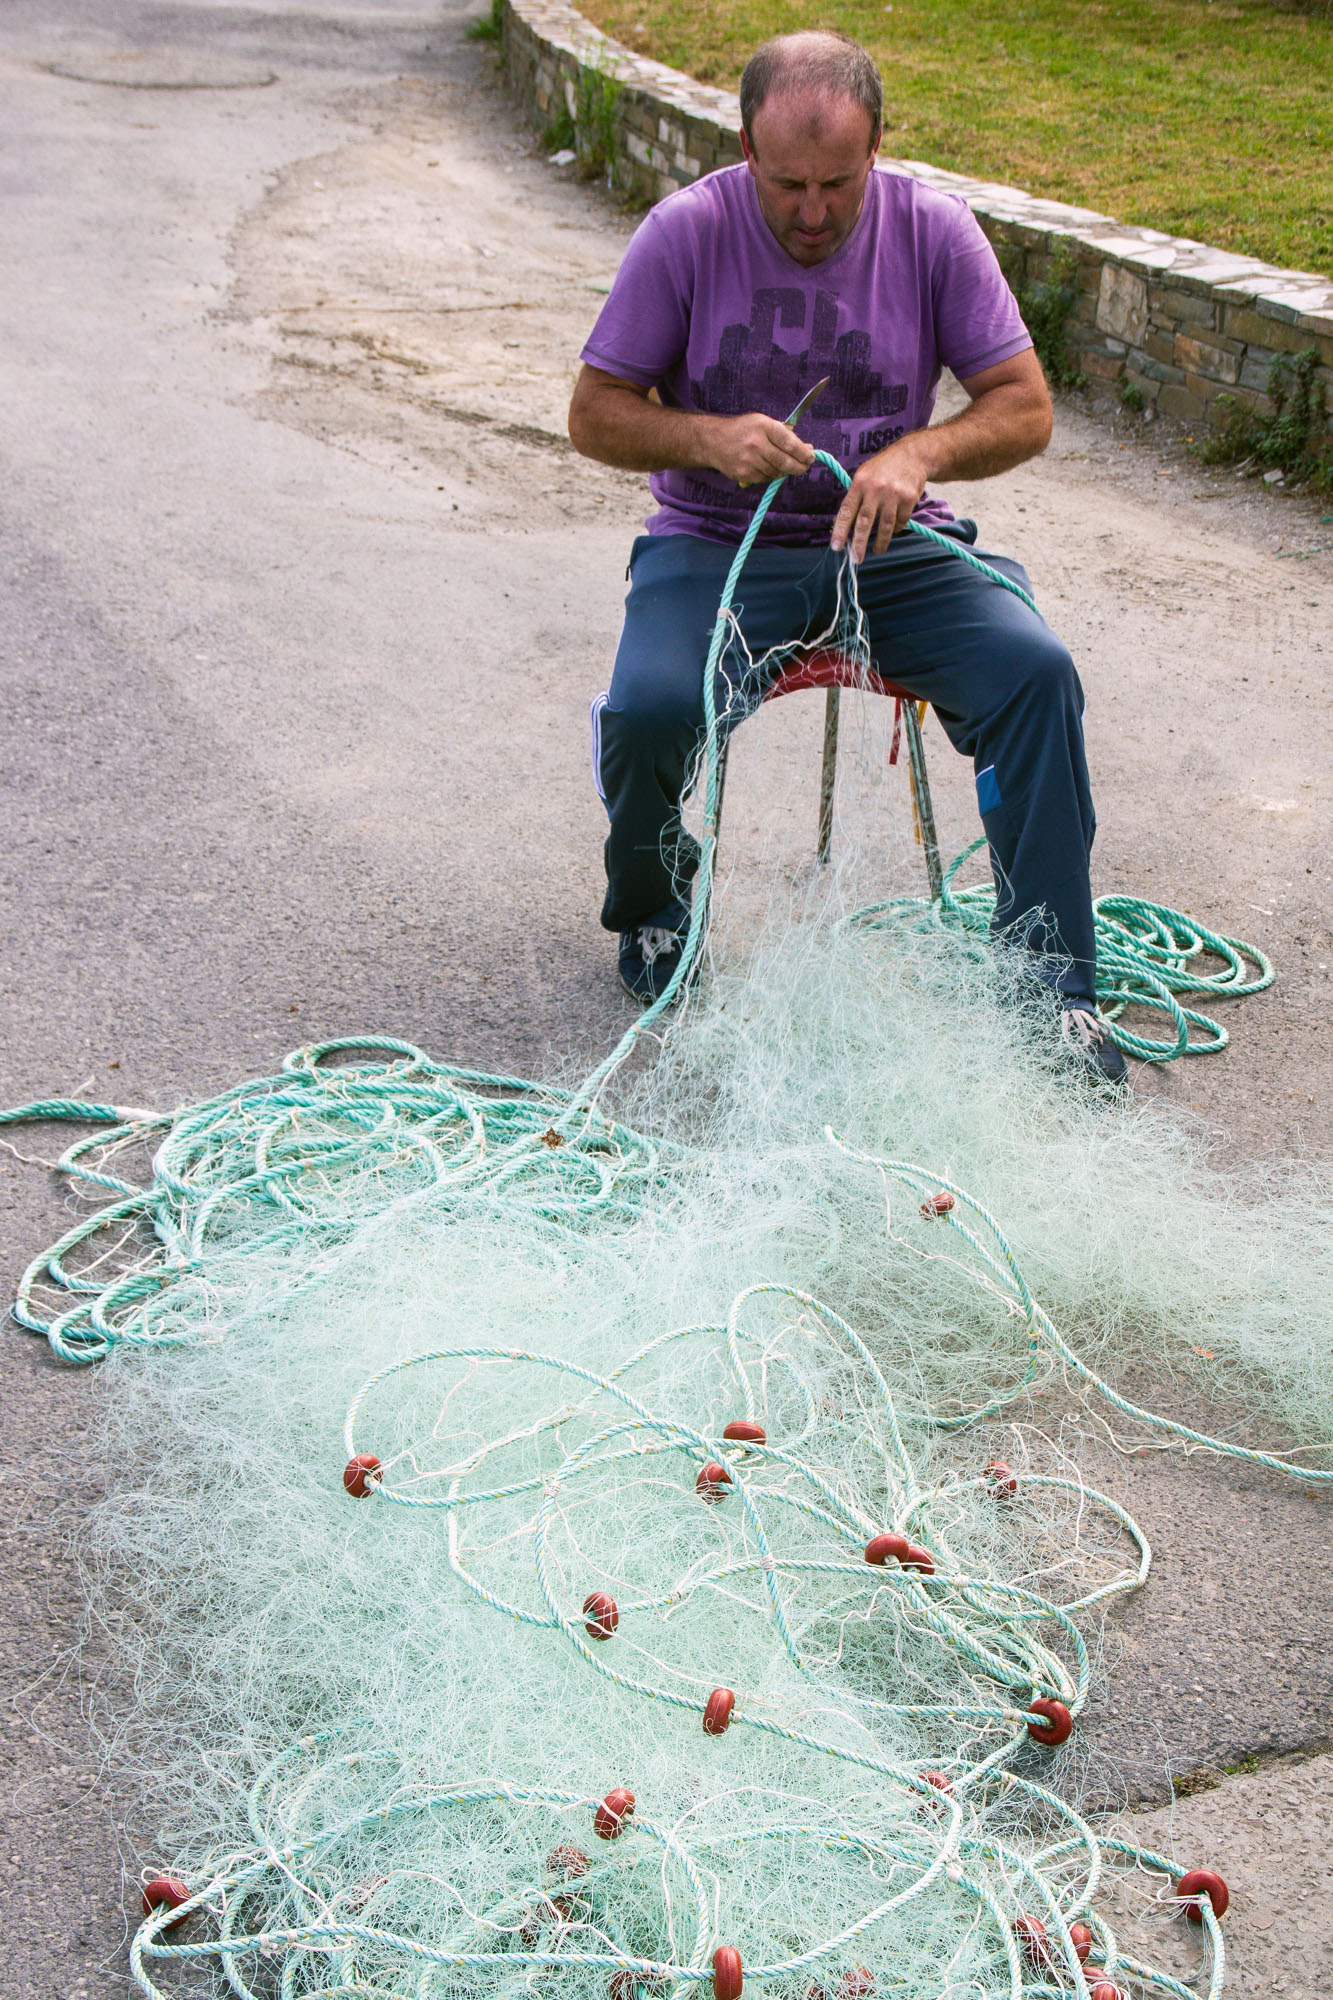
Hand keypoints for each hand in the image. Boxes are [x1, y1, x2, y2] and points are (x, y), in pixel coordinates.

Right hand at [705, 412, 815, 488]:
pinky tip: (766, 466)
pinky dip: (770, 474)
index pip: (790, 443)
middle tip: (804, 467)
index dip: (803, 453)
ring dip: (783, 471)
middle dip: (799, 467)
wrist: (713, 441)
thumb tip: (807, 448)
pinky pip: (765, 478)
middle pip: (785, 462)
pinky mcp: (744, 474)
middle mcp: (756, 443)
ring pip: (776, 472)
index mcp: (764, 426)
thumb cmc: (742, 430)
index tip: (811, 457)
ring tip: (783, 464)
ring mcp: (749, 460)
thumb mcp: (762, 422)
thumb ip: (784, 434)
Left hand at [830, 438, 934, 560]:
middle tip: (855, 559)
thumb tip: (844, 526)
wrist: (912, 455)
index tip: (836, 547)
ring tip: (877, 550)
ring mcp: (893, 494)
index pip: (847, 510)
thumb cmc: (883, 468)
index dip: (840, 530)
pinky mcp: (909, 499)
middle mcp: (876, 488)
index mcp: (860, 483)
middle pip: (865, 521)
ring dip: (881, 542)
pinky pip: (900, 521)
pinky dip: (896, 528)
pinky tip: (893, 529)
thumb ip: (856, 497)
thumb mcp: (864, 474)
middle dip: (859, 543)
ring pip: (885, 525)